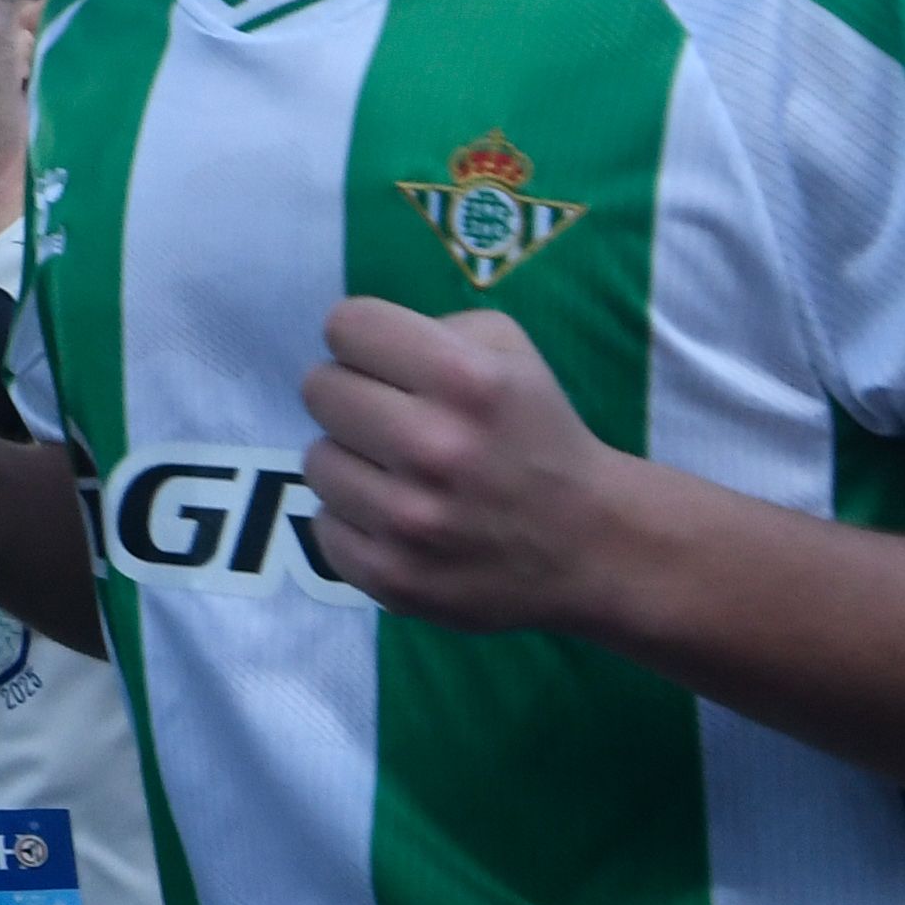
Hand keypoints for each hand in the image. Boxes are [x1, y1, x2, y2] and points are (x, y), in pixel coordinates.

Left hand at [294, 299, 635, 632]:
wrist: (588, 544)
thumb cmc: (539, 433)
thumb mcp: (509, 351)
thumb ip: (431, 328)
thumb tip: (356, 344)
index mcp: (463, 378)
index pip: (346, 326)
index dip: (364, 338)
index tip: (384, 360)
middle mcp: (432, 446)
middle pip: (319, 389)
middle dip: (351, 394)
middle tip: (390, 417)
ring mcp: (409, 520)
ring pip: (316, 460)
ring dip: (351, 460)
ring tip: (399, 472)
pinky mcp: (393, 578)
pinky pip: (325, 527)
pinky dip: (354, 520)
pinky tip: (398, 519)